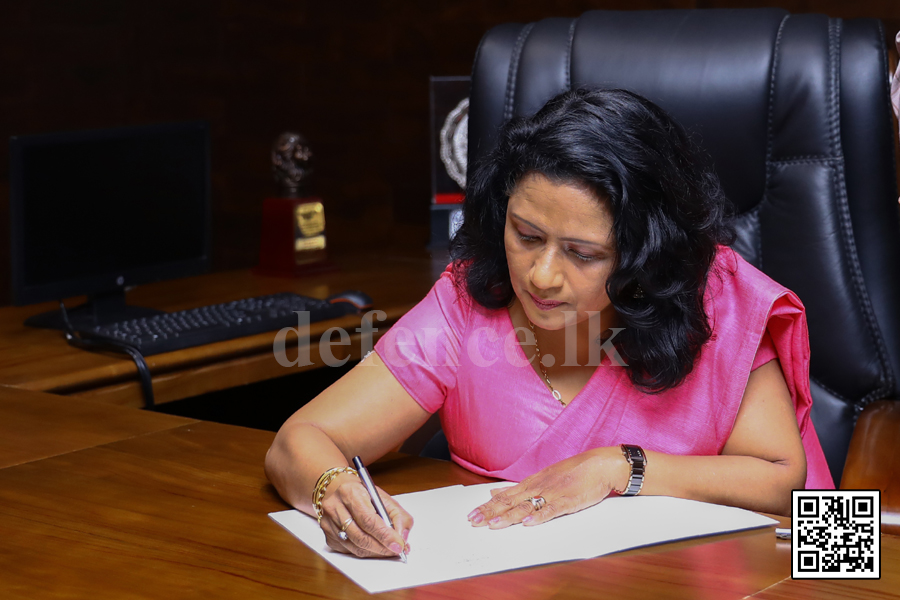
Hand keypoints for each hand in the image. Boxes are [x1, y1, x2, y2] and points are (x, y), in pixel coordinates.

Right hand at [320, 473, 412, 557]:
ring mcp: (329, 523)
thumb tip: (402, 537)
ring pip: (355, 547)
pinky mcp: (328, 535)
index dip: (385, 535)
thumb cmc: (360, 492)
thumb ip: (397, 515)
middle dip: (382, 547)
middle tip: (397, 551)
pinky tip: (373, 547)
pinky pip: (349, 551)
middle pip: (361, 537)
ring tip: (388, 550)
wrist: (334, 488)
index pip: (369, 520)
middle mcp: (336, 508)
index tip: (399, 545)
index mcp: (351, 493)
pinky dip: (364, 551)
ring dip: (375, 552)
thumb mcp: (382, 496)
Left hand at [467, 447, 629, 528]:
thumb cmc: (574, 471)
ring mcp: (552, 494)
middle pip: (510, 502)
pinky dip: (539, 517)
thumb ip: (520, 487)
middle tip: (473, 521)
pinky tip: (528, 524)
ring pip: (526, 507)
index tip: (472, 514)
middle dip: (490, 512)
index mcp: (532, 482)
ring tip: (493, 525)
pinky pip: (551, 510)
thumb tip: (498, 491)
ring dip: (508, 517)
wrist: (600, 465)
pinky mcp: (568, 501)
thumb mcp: (543, 477)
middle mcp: (538, 487)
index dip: (488, 506)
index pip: (505, 496)